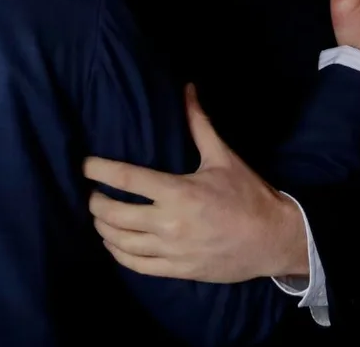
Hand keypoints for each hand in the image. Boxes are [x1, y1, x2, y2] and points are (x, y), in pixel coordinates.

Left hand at [84, 85, 307, 282]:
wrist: (274, 239)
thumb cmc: (248, 195)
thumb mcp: (222, 157)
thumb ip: (198, 123)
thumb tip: (187, 88)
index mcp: (178, 191)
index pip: (125, 178)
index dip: (98, 170)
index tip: (84, 165)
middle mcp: (170, 223)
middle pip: (114, 213)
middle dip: (95, 202)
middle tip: (92, 193)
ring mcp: (172, 250)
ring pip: (120, 242)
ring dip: (103, 228)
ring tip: (99, 216)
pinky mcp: (178, 271)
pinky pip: (137, 265)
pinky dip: (118, 253)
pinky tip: (114, 242)